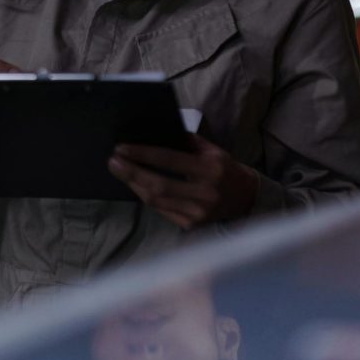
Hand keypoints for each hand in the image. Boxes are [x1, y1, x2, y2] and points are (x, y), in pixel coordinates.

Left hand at [108, 134, 258, 229]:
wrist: (246, 199)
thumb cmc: (225, 169)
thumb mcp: (212, 150)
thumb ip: (186, 142)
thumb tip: (154, 133)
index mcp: (210, 170)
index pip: (169, 161)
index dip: (143, 155)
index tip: (122, 148)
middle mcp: (203, 194)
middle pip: (158, 185)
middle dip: (131, 173)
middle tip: (113, 161)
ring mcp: (197, 214)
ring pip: (156, 201)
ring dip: (134, 185)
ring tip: (120, 171)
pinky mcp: (191, 226)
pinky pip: (161, 210)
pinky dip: (146, 196)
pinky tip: (135, 185)